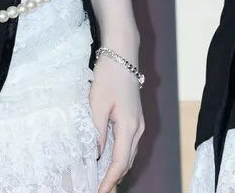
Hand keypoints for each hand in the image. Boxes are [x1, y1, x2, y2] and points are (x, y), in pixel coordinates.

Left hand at [90, 54, 143, 192]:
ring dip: (117, 166)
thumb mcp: (97, 103)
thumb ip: (96, 130)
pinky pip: (128, 143)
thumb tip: (96, 153)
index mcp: (129, 127)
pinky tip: (108, 156)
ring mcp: (138, 123)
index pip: (120, 162)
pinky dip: (119, 154)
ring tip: (102, 178)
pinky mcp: (135, 117)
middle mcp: (138, 128)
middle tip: (99, 188)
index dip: (110, 179)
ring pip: (129, 153)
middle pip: (127, 161)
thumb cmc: (108, 76)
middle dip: (114, 177)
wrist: (122, 55)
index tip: (100, 191)